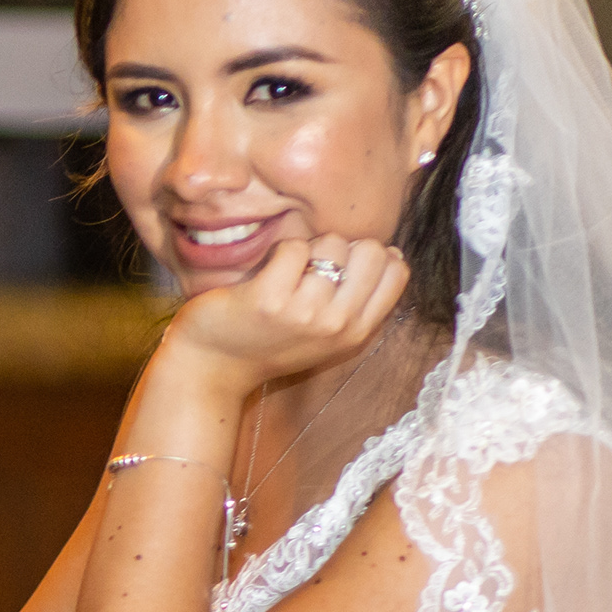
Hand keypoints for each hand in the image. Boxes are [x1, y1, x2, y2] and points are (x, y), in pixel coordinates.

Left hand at [165, 233, 411, 394]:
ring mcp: (305, 312)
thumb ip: (361, 300)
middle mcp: (338, 325)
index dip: (372, 257)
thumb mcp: (329, 334)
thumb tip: (392, 253)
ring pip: (332, 244)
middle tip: (312, 271)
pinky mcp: (270, 299)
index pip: (397, 271)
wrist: (213, 366)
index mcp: (358, 332)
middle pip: (371, 251)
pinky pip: (294, 247)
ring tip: (285, 277)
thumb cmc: (271, 341)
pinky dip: (279, 252)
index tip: (342, 269)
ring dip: (307, 250)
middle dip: (342, 249)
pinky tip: (264, 277)